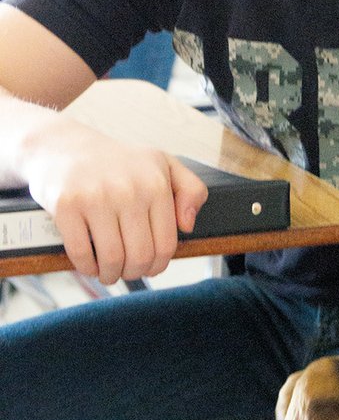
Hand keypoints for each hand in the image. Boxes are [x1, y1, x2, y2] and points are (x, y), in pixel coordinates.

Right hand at [25, 118, 207, 283]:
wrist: (65, 145)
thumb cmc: (118, 162)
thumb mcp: (163, 164)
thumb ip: (191, 190)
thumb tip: (187, 226)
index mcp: (155, 183)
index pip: (165, 244)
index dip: (158, 265)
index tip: (150, 268)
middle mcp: (128, 189)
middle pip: (140, 256)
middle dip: (134, 272)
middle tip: (127, 271)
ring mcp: (95, 197)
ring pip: (112, 258)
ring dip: (111, 274)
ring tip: (109, 272)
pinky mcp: (66, 205)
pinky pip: (81, 252)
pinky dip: (87, 266)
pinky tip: (90, 263)